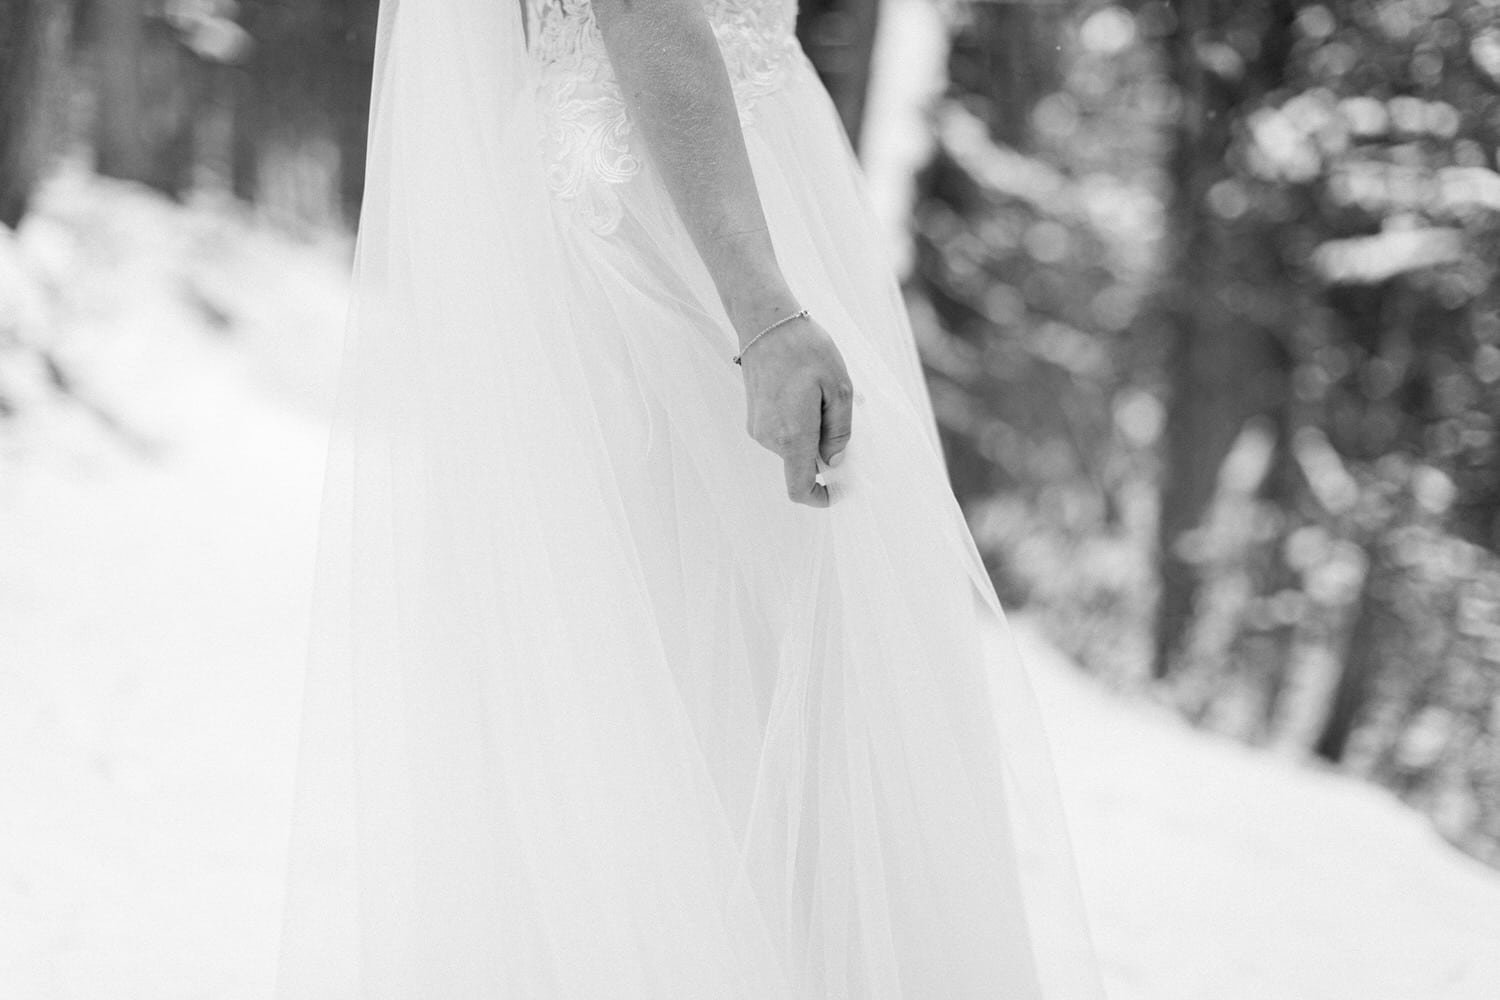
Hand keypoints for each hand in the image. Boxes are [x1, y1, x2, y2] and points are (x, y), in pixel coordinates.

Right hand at [738, 312, 852, 507]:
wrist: (765, 322)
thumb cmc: (806, 350)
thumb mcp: (839, 388)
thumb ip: (839, 431)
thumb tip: (834, 462)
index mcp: (792, 435)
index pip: (799, 488)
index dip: (821, 497)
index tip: (840, 489)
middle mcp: (770, 438)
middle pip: (802, 465)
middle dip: (824, 450)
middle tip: (836, 410)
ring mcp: (758, 429)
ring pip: (794, 448)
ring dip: (813, 432)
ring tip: (818, 393)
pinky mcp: (755, 419)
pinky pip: (783, 435)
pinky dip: (800, 424)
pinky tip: (804, 392)